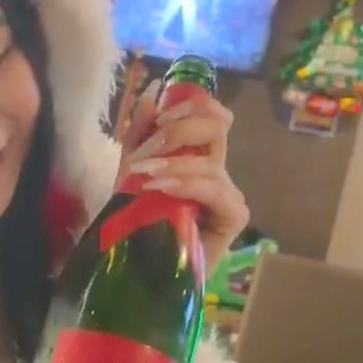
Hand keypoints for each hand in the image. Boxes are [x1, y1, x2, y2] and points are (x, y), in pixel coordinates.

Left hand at [117, 83, 248, 273]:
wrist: (137, 269)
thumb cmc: (136, 222)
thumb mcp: (131, 170)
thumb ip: (141, 132)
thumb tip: (153, 92)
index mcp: (195, 154)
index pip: (211, 112)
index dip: (190, 103)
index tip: (159, 115)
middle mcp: (215, 170)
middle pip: (218, 125)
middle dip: (181, 128)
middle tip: (149, 148)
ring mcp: (225, 194)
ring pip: (212, 160)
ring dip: (174, 162)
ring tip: (145, 176)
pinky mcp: (231, 218)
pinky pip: (218, 191)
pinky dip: (189, 184)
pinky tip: (162, 188)